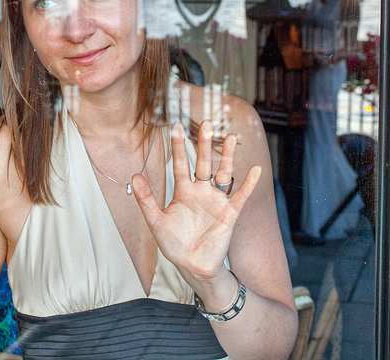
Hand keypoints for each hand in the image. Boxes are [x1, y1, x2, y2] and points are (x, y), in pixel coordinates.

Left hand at [131, 121, 260, 283]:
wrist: (192, 266)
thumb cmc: (173, 244)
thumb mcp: (155, 221)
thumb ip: (146, 199)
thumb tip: (134, 176)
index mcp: (182, 191)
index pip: (180, 164)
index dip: (178, 146)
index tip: (175, 126)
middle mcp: (200, 192)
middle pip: (203, 163)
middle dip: (204, 144)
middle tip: (207, 122)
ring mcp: (216, 201)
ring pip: (223, 174)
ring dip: (227, 157)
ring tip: (232, 137)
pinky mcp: (229, 214)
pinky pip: (240, 196)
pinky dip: (248, 184)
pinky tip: (255, 170)